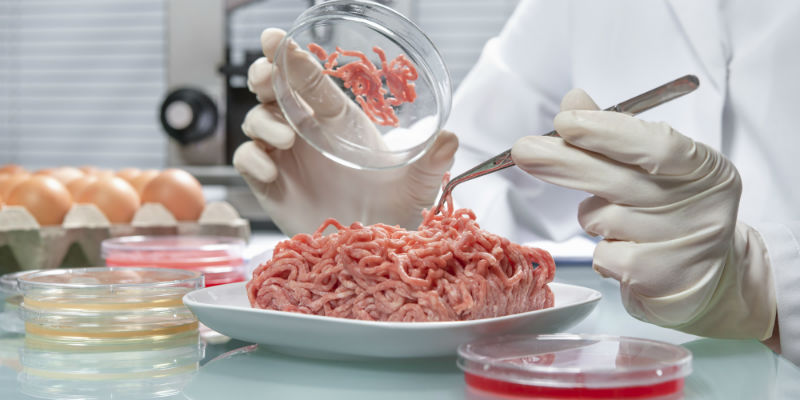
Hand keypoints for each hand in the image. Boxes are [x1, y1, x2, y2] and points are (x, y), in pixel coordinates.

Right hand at [233, 28, 457, 236]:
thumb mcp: (418, 186)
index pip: (312, 82)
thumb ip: (431, 162)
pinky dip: (252, 160)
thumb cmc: (394, 211)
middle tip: (267, 76)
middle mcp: (309, 134)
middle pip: (274, 91)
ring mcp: (286, 158)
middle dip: (265, 75)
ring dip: (263, 122)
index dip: (292, 58)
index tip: (276, 39)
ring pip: (256, 121)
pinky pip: (247, 161)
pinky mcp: (270, 185)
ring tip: (286, 138)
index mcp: (340, 122)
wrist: (368, 256)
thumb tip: (450, 139)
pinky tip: (271, 172)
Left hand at [510, 89, 775, 339]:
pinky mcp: (665, 279)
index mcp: (702, 166)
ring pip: (605, 219)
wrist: (707, 278)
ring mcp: (686, 244)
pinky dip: (602, 253)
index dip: (605, 131)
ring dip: (594, 217)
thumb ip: (614, 133)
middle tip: (524, 150)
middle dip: (565, 162)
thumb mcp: (653, 168)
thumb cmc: (671, 212)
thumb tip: (574, 102)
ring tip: (617, 222)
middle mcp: (701, 204)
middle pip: (619, 179)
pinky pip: (605, 257)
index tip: (563, 121)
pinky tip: (624, 252)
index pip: (653, 143)